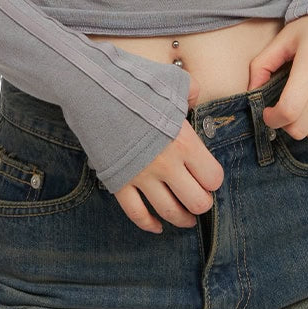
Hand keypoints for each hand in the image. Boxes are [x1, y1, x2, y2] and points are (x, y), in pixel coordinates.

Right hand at [112, 72, 224, 234]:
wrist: (94, 90)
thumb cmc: (134, 84)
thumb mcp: (171, 81)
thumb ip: (191, 92)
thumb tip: (195, 100)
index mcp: (184, 142)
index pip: (213, 178)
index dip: (213, 179)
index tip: (209, 176)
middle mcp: (166, 165)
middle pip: (197, 202)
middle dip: (202, 203)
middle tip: (200, 198)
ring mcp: (142, 176)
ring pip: (170, 212)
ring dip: (182, 219)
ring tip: (186, 219)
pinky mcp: (119, 182)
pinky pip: (136, 214)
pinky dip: (149, 224)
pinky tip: (157, 227)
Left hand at [247, 11, 307, 141]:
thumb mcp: (286, 37)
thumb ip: (263, 64)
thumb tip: (251, 90)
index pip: (290, 110)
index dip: (272, 118)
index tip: (268, 112)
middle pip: (302, 128)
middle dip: (285, 124)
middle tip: (282, 110)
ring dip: (304, 126)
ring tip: (301, 108)